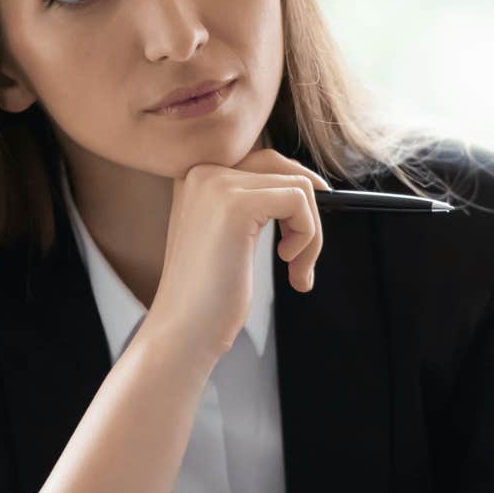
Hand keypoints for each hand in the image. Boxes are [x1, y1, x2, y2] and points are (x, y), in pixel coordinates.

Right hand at [142, 148, 329, 364]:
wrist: (182, 331)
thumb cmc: (208, 296)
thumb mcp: (229, 237)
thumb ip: (253, 204)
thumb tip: (310, 185)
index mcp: (197, 177)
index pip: (265, 161)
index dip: (295, 191)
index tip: (305, 228)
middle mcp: (203, 172)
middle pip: (283, 168)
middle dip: (306, 211)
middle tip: (304, 253)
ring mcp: (218, 185)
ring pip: (298, 186)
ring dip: (311, 234)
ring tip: (296, 270)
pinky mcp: (236, 205)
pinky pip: (299, 201)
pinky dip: (308, 236)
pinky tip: (287, 263)